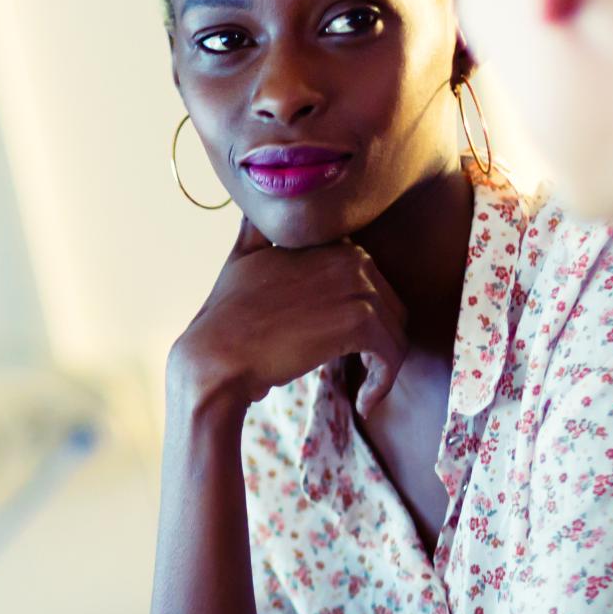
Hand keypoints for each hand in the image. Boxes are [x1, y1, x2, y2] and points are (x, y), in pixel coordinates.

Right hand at [172, 218, 407, 418]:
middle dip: (379, 343)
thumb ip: (256, 231)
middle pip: (390, 306)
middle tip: (359, 373)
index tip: (346, 346)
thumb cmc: (227, 317)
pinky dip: (384, 382)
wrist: (217, 355)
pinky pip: (392, 353)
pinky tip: (365, 402)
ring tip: (365, 391)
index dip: (362, 317)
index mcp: (330, 243)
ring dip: (384, 367)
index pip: (370, 283)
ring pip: (395, 331)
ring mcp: (357, 286)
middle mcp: (350, 256)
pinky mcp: (360, 321)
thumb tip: (252, 211)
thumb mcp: (240, 259)